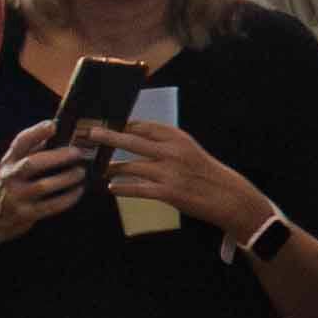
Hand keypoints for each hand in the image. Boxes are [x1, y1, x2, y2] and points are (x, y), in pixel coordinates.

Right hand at [0, 131, 99, 240]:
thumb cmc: (11, 185)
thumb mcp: (14, 165)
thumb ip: (33, 150)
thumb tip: (60, 130)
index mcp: (9, 162)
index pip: (20, 143)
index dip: (36, 132)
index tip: (53, 125)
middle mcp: (10, 177)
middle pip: (31, 164)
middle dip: (57, 157)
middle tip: (77, 153)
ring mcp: (17, 197)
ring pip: (43, 186)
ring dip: (66, 178)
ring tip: (81, 173)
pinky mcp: (26, 214)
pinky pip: (50, 206)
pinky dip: (68, 198)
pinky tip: (78, 191)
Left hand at [99, 117, 266, 238]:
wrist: (228, 195)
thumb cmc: (204, 171)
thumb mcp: (188, 149)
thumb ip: (164, 143)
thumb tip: (132, 136)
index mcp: (178, 138)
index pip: (144, 126)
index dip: (122, 124)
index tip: (104, 122)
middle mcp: (173, 152)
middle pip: (132, 141)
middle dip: (108, 137)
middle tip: (90, 134)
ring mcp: (169, 172)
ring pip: (130, 166)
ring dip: (111, 167)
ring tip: (98, 168)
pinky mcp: (168, 192)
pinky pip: (137, 189)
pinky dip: (122, 188)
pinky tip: (111, 187)